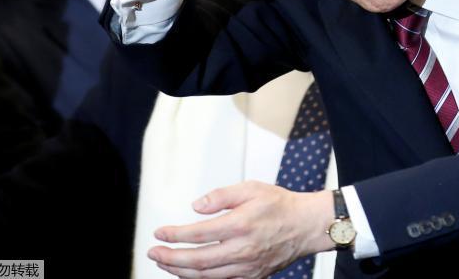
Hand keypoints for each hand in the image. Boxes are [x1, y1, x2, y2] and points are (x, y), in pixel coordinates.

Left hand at [149, 182, 333, 278]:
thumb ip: (221, 196)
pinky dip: (201, 278)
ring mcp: (247, 266)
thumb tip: (196, 206)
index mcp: (240, 224)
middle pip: (197, 260)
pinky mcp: (252, 276)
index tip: (160, 232)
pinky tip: (190, 272)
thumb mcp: (251, 188)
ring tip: (166, 263)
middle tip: (154, 253)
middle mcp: (242, 249)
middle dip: (170, 258)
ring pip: (206, 276)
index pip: (198, 233)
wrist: (305, 225)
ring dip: (181, 272)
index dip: (175, 235)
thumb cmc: (279, 205)